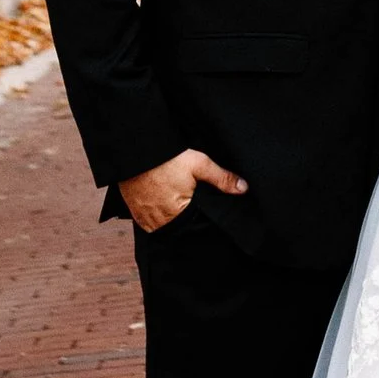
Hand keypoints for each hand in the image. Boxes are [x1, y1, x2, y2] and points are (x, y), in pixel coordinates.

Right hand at [118, 146, 246, 231]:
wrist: (134, 150)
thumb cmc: (167, 158)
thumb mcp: (199, 164)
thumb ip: (222, 179)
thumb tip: (244, 189)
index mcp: (178, 214)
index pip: (195, 226)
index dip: (201, 219)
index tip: (202, 208)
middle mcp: (160, 222)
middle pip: (179, 227)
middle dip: (185, 218)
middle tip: (188, 200)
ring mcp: (145, 219)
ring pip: (163, 225)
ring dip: (169, 217)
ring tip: (174, 200)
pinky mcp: (135, 213)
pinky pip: (149, 221)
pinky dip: (156, 215)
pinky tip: (161, 202)